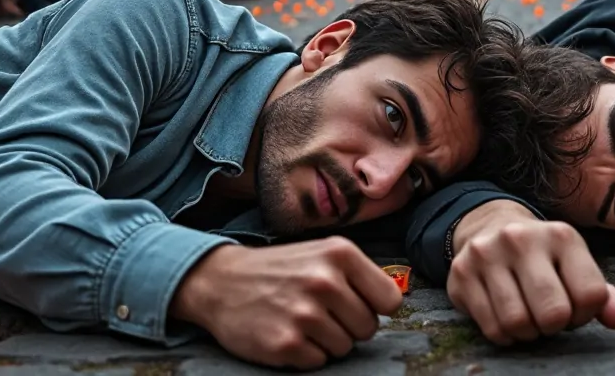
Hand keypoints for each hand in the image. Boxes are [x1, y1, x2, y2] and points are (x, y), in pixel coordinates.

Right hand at [170, 239, 401, 369]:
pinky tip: (287, 333)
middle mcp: (325, 281)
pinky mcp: (285, 343)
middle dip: (348, 326)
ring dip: (326, 340)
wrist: (220, 281)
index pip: (390, 300)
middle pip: (368, 328)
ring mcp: (304, 314)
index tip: (355, 303)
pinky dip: (305, 354)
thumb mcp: (322, 253)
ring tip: (301, 320)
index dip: (374, 307)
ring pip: (345, 347)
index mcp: (340, 254)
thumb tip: (393, 302)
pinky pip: (319, 362)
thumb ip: (359, 275)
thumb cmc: (280, 269)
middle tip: (320, 312)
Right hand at [446, 201, 614, 345]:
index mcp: (561, 236)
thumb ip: (603, 296)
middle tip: (548, 316)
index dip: (585, 314)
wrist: (488, 227)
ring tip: (528, 316)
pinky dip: (505, 335)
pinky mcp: (462, 273)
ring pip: (518, 323)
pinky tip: (506, 317)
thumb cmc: (541, 256)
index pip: (590, 295)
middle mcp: (523, 239)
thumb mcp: (575, 265)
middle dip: (555, 326)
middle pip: (554, 313)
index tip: (574, 307)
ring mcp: (488, 254)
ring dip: (528, 333)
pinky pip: (492, 328)